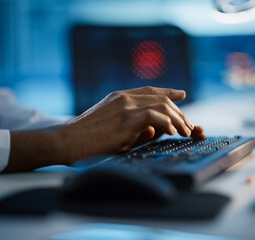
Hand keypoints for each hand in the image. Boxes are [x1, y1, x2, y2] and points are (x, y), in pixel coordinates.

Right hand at [56, 86, 204, 164]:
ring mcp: (125, 107)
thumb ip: (133, 126)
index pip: (150, 90)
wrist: (65, 141)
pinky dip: (167, 123)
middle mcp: (124, 98)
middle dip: (179, 111)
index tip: (181, 95)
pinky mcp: (125, 119)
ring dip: (177, 119)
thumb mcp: (111, 128)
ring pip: (162, 106)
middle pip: (161, 98)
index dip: (168, 91)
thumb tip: (154, 131)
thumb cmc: (85, 138)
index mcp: (119, 97)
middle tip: (189, 124)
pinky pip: (154, 116)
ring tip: (186, 131)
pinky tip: (172, 131)